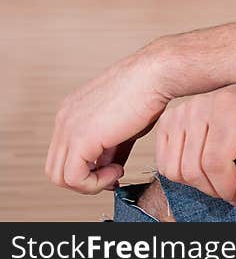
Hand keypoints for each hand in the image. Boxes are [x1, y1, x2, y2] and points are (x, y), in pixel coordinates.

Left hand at [45, 47, 170, 194]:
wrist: (157, 74)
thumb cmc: (149, 90)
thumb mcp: (123, 124)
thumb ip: (110, 147)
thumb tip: (108, 168)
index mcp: (72, 111)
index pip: (64, 153)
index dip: (87, 169)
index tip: (113, 169)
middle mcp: (65, 118)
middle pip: (56, 168)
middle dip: (86, 179)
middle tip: (113, 174)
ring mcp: (69, 128)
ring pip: (60, 177)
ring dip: (90, 183)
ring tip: (116, 172)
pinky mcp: (81, 138)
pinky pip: (74, 178)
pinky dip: (95, 184)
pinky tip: (117, 170)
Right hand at [154, 83, 235, 213]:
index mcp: (228, 110)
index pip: (214, 163)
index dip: (227, 188)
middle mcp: (199, 108)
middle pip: (192, 170)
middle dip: (214, 189)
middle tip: (232, 185)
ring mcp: (180, 113)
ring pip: (174, 170)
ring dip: (197, 183)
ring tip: (219, 173)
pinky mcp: (168, 121)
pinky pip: (164, 163)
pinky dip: (181, 174)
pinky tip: (202, 165)